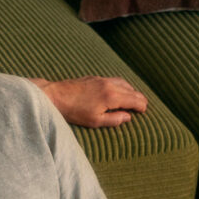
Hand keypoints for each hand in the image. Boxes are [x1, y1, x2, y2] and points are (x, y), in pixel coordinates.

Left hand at [33, 76, 147, 127]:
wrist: (54, 96)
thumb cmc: (73, 111)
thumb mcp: (95, 121)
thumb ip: (114, 119)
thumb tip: (128, 117)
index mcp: (112, 96)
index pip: (135, 99)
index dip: (142, 106)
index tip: (144, 112)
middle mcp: (110, 85)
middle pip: (132, 90)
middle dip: (139, 98)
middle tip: (143, 106)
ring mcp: (102, 79)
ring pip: (124, 83)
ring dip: (131, 90)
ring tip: (133, 98)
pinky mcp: (94, 77)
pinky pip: (114, 80)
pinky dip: (121, 85)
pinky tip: (118, 91)